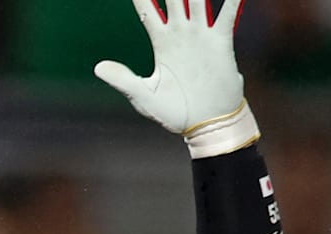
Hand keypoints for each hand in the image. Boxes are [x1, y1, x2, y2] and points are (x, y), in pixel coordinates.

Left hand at [92, 0, 254, 155]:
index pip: (147, 8)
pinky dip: (232, 0)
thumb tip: (98, 67)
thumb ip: (123, 79)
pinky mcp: (220, 42)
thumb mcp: (144, 96)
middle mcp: (180, 33)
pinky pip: (226, 15)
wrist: (205, 125)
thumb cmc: (174, 113)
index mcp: (160, 41)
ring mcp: (200, 35)